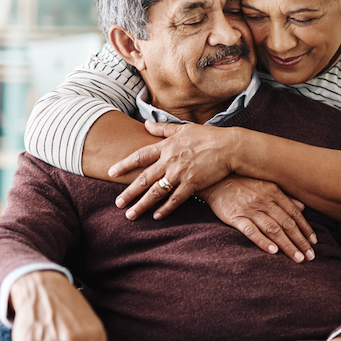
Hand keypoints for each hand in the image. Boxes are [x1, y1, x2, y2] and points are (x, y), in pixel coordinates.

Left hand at [109, 121, 235, 219]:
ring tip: (130, 214)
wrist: (229, 147)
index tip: (111, 172)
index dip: (125, 164)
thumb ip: (163, 129)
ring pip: (156, 192)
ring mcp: (180, 174)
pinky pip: (176, 199)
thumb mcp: (183, 129)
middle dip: (129, 192)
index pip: (140, 156)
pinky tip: (156, 216)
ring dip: (142, 205)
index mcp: (166, 146)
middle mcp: (170, 161)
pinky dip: (165, 209)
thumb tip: (146, 124)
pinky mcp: (193, 184)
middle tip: (118, 203)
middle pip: (144, 179)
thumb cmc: (207, 136)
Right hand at [200, 176, 316, 261]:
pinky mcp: (235, 217)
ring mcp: (250, 209)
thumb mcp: (265, 184)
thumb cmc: (242, 183)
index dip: (306, 228)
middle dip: (300, 241)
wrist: (214, 180)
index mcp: (274, 192)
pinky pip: (251, 231)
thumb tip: (302, 207)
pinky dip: (263, 241)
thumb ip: (284, 196)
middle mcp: (264, 201)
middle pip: (287, 224)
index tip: (314, 242)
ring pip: (273, 229)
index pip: (294, 214)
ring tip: (298, 258)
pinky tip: (273, 251)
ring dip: (287, 245)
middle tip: (310, 256)